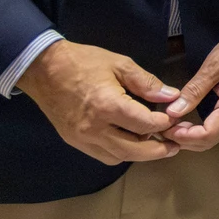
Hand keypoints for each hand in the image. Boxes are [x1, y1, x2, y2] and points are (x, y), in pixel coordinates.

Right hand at [16, 39, 181, 165]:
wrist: (43, 68)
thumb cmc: (84, 62)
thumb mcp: (120, 64)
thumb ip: (147, 83)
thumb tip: (171, 96)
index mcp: (108, 106)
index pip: (145, 124)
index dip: (164, 124)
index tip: (175, 119)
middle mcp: (94, 128)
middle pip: (133, 150)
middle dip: (157, 151)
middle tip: (174, 146)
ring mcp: (82, 138)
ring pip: (117, 157)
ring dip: (138, 154)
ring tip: (154, 144)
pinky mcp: (73, 141)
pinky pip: (102, 155)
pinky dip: (119, 153)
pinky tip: (130, 142)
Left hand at [162, 17, 218, 151]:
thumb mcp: (214, 66)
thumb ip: (194, 90)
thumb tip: (173, 111)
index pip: (207, 134)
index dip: (184, 136)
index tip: (165, 127)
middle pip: (210, 141)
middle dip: (185, 140)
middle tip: (163, 128)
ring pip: (213, 137)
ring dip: (191, 137)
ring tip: (171, 126)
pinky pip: (217, 128)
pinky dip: (200, 130)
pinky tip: (186, 122)